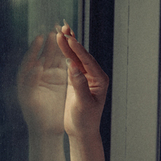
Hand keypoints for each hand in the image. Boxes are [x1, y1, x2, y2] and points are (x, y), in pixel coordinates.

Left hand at [17, 32, 68, 136]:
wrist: (47, 131)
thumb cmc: (37, 118)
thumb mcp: (30, 99)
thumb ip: (30, 82)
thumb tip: (35, 66)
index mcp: (27, 79)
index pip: (30, 59)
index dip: (34, 49)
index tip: (39, 39)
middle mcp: (38, 76)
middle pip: (43, 55)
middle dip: (49, 44)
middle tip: (54, 31)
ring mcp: (49, 77)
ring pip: (54, 57)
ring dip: (59, 46)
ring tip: (64, 35)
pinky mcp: (60, 80)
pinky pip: (63, 64)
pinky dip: (67, 55)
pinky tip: (72, 48)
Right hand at [56, 22, 107, 138]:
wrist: (82, 131)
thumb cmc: (85, 120)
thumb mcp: (83, 104)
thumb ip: (79, 85)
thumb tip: (73, 67)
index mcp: (100, 80)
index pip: (88, 62)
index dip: (78, 50)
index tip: (70, 39)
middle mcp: (95, 76)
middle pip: (82, 56)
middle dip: (72, 42)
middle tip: (63, 29)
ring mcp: (86, 77)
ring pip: (76, 58)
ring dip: (68, 45)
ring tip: (60, 32)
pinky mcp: (78, 80)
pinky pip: (71, 63)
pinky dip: (65, 54)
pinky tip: (60, 44)